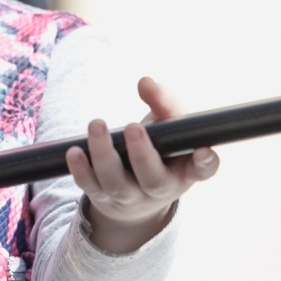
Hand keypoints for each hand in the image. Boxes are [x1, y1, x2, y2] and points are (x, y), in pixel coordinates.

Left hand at [65, 77, 219, 254]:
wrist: (135, 186)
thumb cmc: (159, 145)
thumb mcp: (167, 123)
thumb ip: (163, 101)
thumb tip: (145, 82)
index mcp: (184, 170)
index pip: (202, 170)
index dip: (205, 163)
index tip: (203, 151)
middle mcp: (160, 188)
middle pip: (153, 179)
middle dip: (142, 155)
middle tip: (133, 128)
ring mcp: (130, 196)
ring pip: (117, 184)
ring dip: (104, 156)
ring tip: (97, 126)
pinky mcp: (103, 197)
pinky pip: (91, 187)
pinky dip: (81, 171)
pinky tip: (74, 151)